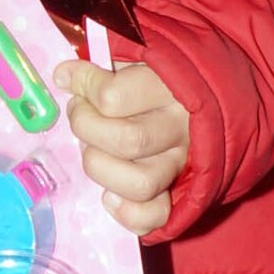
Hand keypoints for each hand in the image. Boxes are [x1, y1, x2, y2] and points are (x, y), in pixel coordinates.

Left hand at [54, 58, 190, 237]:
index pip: (113, 97)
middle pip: (126, 141)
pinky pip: (154, 217)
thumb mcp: (137, 57)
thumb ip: (102, 65)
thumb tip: (63, 76)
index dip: (84, 88)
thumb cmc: (157, 76)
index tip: (73, 79)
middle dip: (87, 128)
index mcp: (172, 87)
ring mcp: (184, 163)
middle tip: (81, 113)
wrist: (210, 98)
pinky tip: (110, 193)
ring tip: (94, 150)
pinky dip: (126, 212)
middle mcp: (182, 128)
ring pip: (140, 183)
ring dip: (103, 169)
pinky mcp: (181, 194)